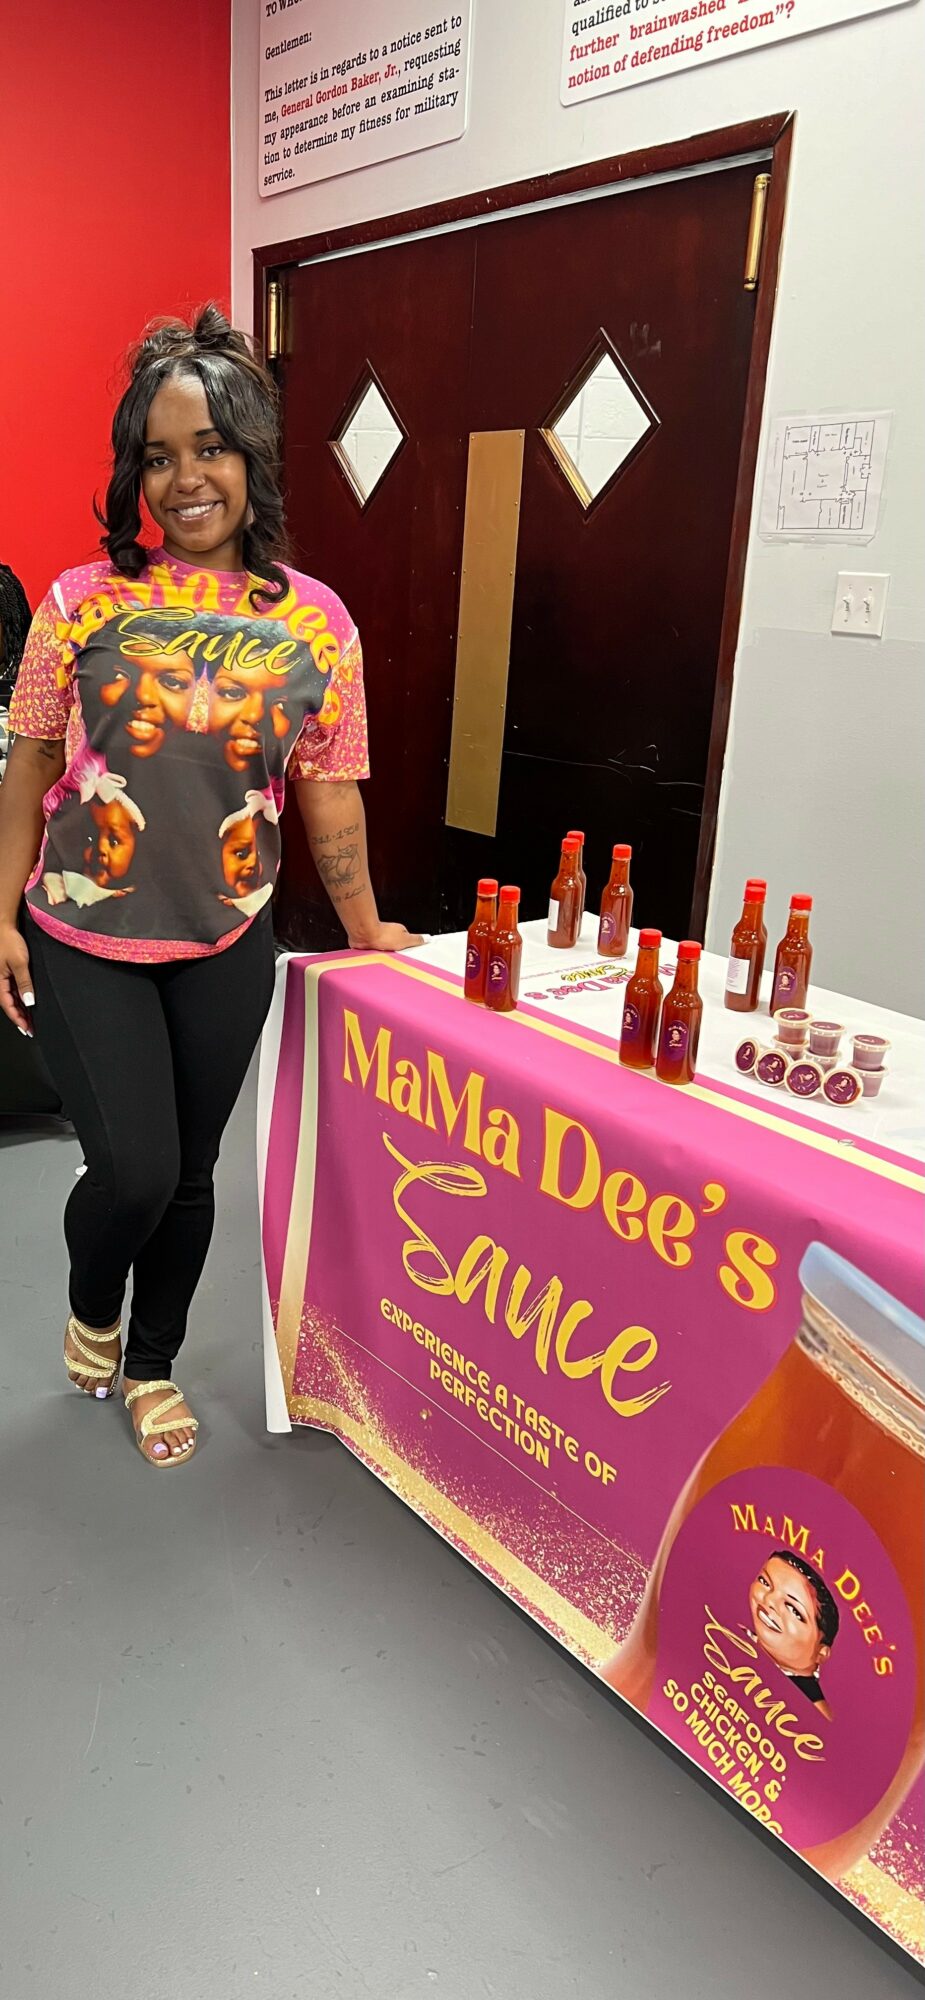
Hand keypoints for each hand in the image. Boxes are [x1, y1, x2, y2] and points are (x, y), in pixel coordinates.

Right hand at [0, 920, 35, 1034]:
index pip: (8, 1006)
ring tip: (31, 1020)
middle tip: (30, 1028)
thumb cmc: (8, 941)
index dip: (18, 1019)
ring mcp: (3, 978)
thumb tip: (28, 1001)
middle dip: (20, 1017)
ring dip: (21, 1009)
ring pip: (11, 998)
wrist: (4, 926)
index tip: (27, 1029)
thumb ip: (24, 983)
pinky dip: (20, 998)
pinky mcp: (7, 973)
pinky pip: (13, 990)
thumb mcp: (20, 963)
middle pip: (9, 1005)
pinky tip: (28, 1004)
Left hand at [349, 922, 423, 953]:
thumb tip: (426, 939)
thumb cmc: (382, 936)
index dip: (410, 949)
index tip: (410, 955)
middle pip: (398, 947)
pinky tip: (379, 958)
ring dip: (388, 955)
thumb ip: (416, 940)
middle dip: (398, 954)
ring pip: (388, 951)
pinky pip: (378, 953)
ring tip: (387, 958)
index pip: (409, 942)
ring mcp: (380, 939)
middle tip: (398, 958)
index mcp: (400, 931)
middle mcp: (390, 934)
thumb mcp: (406, 939)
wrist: (364, 936)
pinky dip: (379, 956)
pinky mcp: (372, 945)